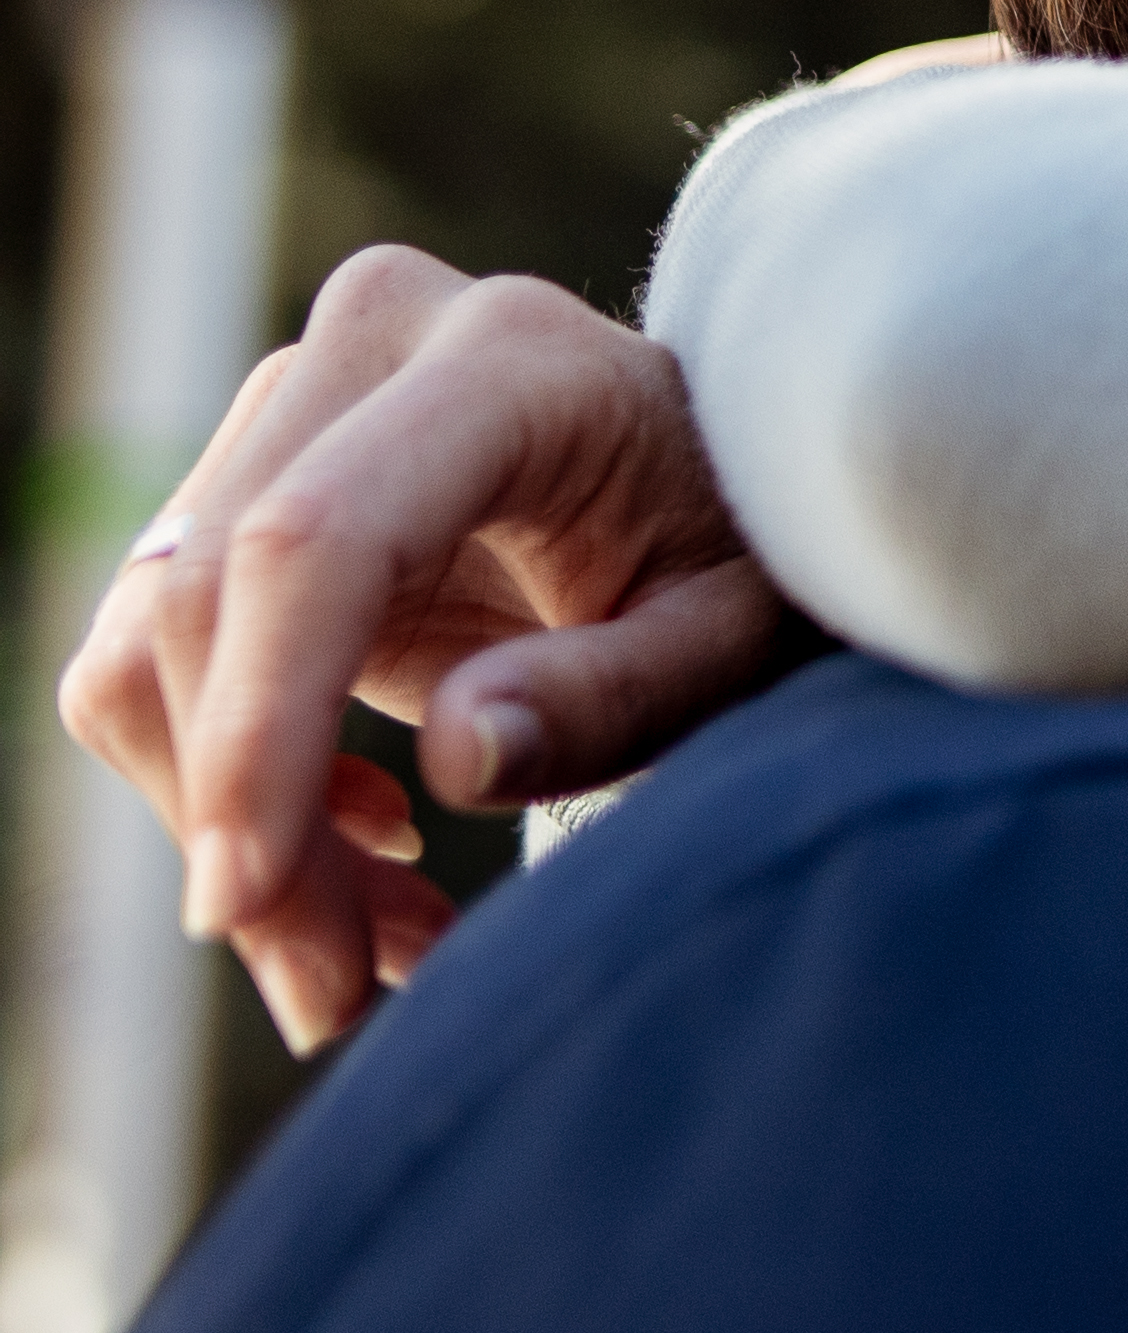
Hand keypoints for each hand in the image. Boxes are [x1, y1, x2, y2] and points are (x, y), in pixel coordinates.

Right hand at [57, 244, 804, 1051]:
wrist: (745, 485)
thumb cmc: (769, 558)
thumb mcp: (745, 639)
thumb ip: (621, 692)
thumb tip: (461, 759)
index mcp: (512, 358)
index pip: (318, 540)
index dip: (261, 728)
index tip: (245, 905)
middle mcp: (378, 340)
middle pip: (209, 599)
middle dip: (243, 820)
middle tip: (336, 991)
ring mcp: (300, 397)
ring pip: (154, 639)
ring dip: (230, 824)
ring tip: (371, 951)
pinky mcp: (253, 476)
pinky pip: (162, 653)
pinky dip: (227, 785)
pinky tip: (365, 854)